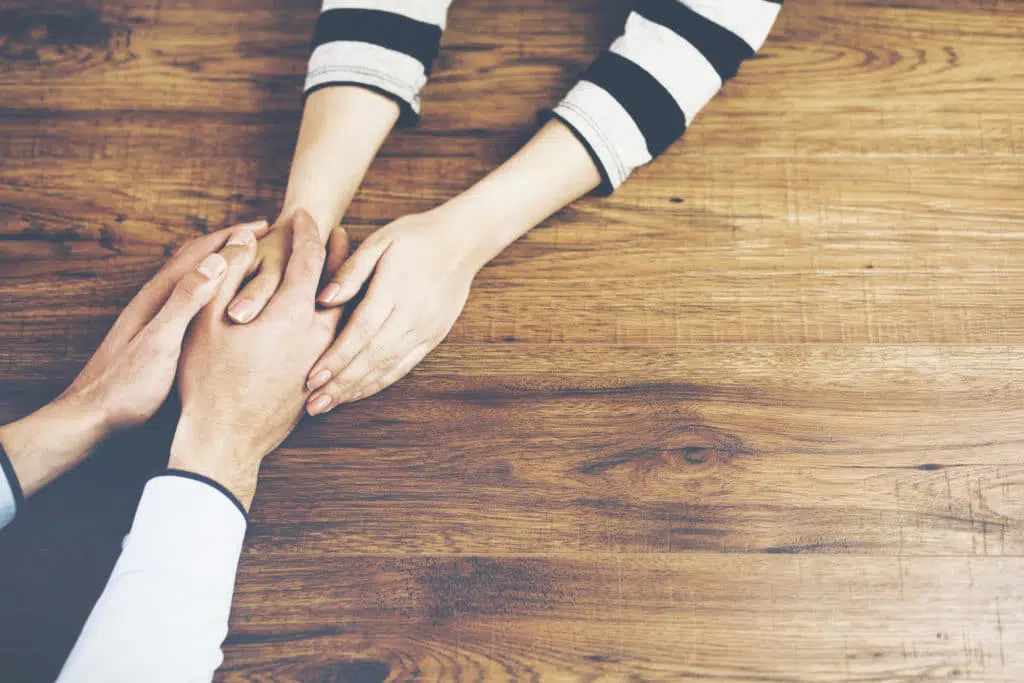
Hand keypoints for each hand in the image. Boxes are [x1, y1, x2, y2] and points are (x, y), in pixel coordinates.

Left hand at [0, 220, 268, 496]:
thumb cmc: (126, 387)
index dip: (233, 236)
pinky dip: (215, 291)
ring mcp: (155, 318)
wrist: (90, 419)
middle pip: (197, 259)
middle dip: (230, 244)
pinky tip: (225, 305)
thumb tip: (218, 261)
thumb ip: (186, 301)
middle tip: (265, 238)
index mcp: (159, 296)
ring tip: (253, 265)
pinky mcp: (158, 336)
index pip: (200, 252)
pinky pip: (193, 301)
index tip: (265, 227)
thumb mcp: (161, 342)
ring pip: (195, 280)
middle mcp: (156, 300)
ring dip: (224, 266)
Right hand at [169, 210, 348, 508]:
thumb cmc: (207, 379)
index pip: (310, 258)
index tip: (304, 215)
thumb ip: (225, 274)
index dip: (306, 231)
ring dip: (342, 287)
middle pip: (340, 284)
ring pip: (344, 314)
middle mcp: (317, 334)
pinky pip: (339, 338)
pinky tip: (332, 315)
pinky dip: (340, 318)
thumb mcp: (206, 320)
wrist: (226, 439)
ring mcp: (323, 358)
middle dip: (339, 255)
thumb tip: (242, 238)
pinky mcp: (321, 378)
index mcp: (291, 313)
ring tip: (340, 271)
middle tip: (341, 233)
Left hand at [305, 206, 484, 414]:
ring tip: (330, 404)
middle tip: (314, 404)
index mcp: (396, 289)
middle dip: (342, 383)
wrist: (463, 240)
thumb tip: (322, 299)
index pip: (361, 331)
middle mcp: (413, 315)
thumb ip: (350, 270)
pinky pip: (404, 365)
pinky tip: (359, 391)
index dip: (336, 357)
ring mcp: (427, 329)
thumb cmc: (414, 236)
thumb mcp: (380, 241)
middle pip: (373, 357)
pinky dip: (380, 381)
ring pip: (389, 367)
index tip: (312, 378)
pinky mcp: (434, 336)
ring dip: (358, 389)